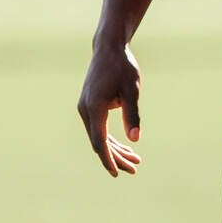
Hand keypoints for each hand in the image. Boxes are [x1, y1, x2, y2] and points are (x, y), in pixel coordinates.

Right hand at [77, 44, 143, 177]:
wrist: (109, 49)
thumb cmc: (123, 68)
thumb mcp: (132, 90)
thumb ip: (132, 114)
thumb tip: (135, 139)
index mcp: (94, 108)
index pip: (99, 141)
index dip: (108, 159)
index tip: (117, 173)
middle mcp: (86, 111)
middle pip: (100, 142)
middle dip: (116, 157)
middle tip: (135, 169)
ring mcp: (86, 109)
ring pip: (99, 136)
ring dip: (116, 149)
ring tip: (135, 161)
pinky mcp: (90, 106)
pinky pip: (100, 128)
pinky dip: (112, 138)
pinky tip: (126, 146)